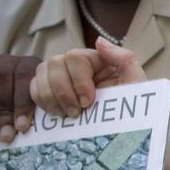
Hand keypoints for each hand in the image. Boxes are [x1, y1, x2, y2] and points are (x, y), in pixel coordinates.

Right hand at [0, 55, 40, 141]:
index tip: (22, 125)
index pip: (24, 75)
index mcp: (27, 65)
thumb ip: (35, 111)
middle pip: (0, 79)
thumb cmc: (24, 105)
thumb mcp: (35, 106)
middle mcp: (4, 62)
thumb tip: (27, 128)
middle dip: (3, 110)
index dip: (22, 101)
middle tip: (7, 134)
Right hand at [29, 39, 146, 116]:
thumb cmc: (131, 107)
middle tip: (75, 112)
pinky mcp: (50, 91)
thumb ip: (124, 59)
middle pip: (54, 63)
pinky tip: (56, 114)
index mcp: (96, 59)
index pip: (74, 57)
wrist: (123, 129)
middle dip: (63, 91)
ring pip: (41, 73)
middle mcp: (76, 65)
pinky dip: (41, 102)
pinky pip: (33, 88)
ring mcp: (61, 77)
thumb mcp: (136, 84)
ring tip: (67, 115)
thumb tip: (98, 40)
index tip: (88, 102)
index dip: (78, 81)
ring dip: (50, 97)